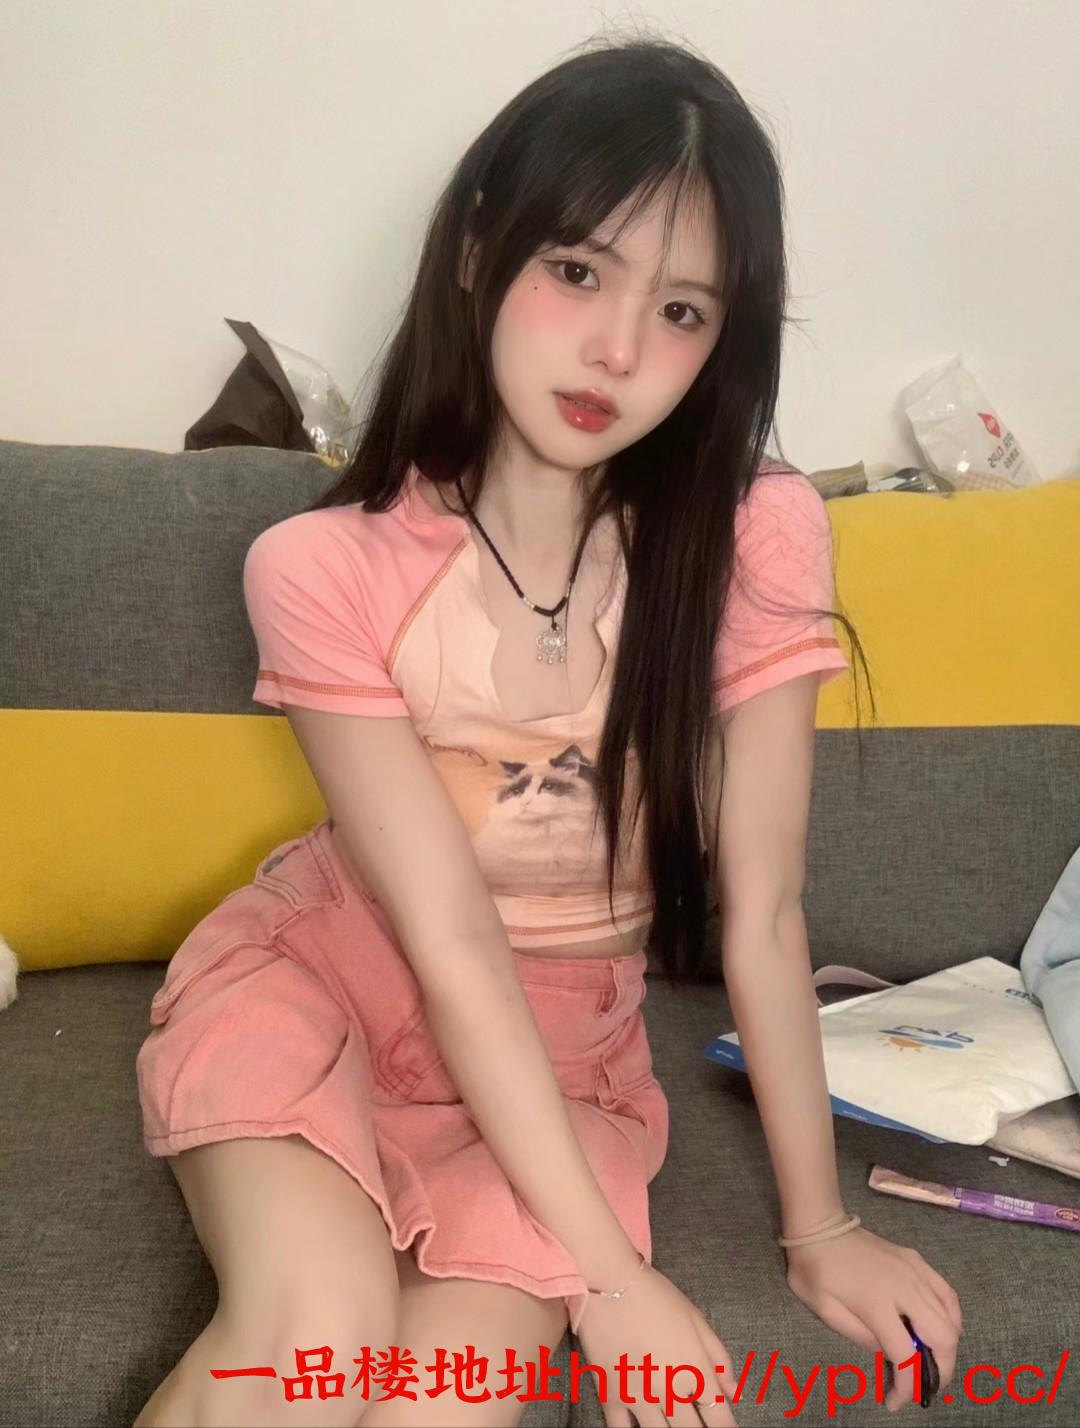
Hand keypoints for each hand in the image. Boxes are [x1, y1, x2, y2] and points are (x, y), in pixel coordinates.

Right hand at [576, 1262, 738, 1427]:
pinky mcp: (610, 1395)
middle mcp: (670, 1391)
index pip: (720, 1418)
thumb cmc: (656, 1295)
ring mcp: (639, 1397)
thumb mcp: (696, 1319)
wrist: (609, 1281)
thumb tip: (732, 1391)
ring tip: (670, 1426)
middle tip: (696, 1426)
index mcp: (695, 1371)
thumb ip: (718, 1358)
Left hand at [783, 1225, 962, 1411]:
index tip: (895, 1402)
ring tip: (932, 1361)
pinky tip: (943, 1329)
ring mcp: (915, 1271)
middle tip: (924, 1385)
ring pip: (951, 1317)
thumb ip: (860, 1336)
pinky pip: (947, 1294)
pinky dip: (952, 1318)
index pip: (905, 1355)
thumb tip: (888, 1351)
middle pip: (943, 1337)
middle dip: (941, 1371)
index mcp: (876, 1302)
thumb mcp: (824, 1309)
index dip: (906, 1387)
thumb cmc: (814, 1268)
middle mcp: (904, 1287)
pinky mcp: (918, 1260)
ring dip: (948, 1347)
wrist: (820, 1225)